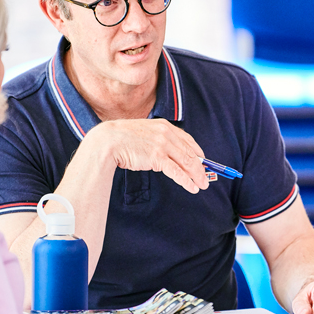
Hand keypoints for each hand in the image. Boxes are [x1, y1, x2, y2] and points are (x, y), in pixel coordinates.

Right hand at [90, 118, 209, 193]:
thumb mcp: (145, 133)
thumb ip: (159, 140)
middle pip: (190, 152)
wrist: (107, 141)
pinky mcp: (157, 157)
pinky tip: (192, 187)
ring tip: (202, 185)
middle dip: (201, 167)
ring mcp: (162, 145)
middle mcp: (166, 133)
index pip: (188, 140)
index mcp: (165, 126)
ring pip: (187, 162)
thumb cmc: (123, 139)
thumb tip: (172, 154)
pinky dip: (186, 181)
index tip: (203, 161)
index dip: (198, 152)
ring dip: (196, 176)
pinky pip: (177, 172)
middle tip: (206, 178)